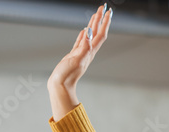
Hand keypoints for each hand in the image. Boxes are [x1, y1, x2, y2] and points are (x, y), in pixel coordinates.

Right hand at [48, 4, 112, 120]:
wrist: (60, 86)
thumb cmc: (67, 75)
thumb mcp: (76, 59)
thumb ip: (84, 46)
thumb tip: (88, 31)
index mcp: (89, 51)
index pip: (100, 33)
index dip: (105, 22)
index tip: (108, 11)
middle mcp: (87, 51)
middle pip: (96, 32)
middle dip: (100, 19)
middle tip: (103, 7)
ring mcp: (81, 53)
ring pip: (89, 35)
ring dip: (93, 24)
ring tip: (96, 15)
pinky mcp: (73, 55)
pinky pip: (81, 42)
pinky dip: (83, 35)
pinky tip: (84, 31)